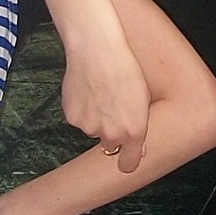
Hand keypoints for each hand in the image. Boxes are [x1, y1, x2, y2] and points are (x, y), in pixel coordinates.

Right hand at [61, 27, 151, 173]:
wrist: (97, 49)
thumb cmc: (125, 67)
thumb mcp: (143, 96)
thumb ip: (139, 126)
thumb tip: (139, 148)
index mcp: (134, 131)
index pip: (128, 164)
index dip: (127, 162)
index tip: (126, 159)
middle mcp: (111, 134)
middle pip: (109, 146)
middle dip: (111, 133)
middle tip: (113, 108)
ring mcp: (89, 127)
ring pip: (92, 129)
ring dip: (95, 118)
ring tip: (99, 91)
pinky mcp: (72, 117)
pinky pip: (78, 118)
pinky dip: (80, 108)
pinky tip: (86, 89)